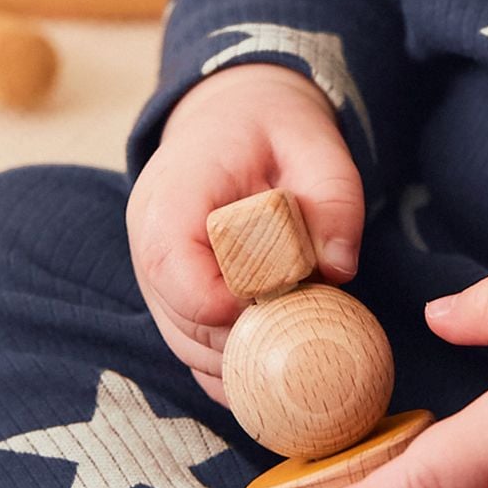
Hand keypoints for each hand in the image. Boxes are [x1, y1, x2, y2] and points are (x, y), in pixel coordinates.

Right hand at [126, 64, 364, 407]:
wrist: (232, 117)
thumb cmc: (270, 127)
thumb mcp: (314, 142)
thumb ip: (333, 198)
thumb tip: (338, 269)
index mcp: (172, 194)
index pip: (175, 267)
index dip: (227, 301)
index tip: (285, 303)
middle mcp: (149, 243)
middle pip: (183, 321)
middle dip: (247, 341)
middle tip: (307, 338)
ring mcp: (157, 277)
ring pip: (187, 345)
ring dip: (243, 361)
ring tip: (299, 355)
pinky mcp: (175, 299)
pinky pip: (195, 349)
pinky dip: (234, 366)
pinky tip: (276, 369)